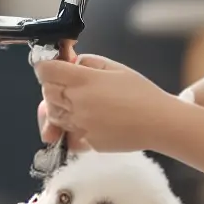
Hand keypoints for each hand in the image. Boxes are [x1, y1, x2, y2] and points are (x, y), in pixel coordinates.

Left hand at [33, 54, 170, 152]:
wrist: (158, 122)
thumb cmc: (141, 93)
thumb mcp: (115, 68)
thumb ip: (88, 62)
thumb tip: (71, 62)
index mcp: (84, 81)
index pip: (46, 71)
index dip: (45, 66)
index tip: (51, 65)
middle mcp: (77, 103)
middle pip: (46, 91)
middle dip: (51, 84)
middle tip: (65, 82)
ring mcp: (79, 124)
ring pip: (52, 113)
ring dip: (57, 105)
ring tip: (75, 101)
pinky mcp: (84, 141)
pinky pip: (64, 133)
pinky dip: (66, 126)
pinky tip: (80, 120)